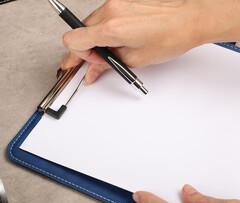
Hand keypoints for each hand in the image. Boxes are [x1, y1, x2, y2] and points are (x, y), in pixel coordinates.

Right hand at [61, 0, 239, 83]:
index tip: (81, 65)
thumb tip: (93, 70)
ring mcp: (116, 3)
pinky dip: (105, 32)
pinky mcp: (123, 1)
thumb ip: (108, 64)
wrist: (190, 19)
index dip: (77, 56)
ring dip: (96, 41)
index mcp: (111, 27)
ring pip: (91, 25)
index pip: (74, 40)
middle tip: (95, 63)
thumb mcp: (135, 60)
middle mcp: (110, 10)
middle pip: (80, 32)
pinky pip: (103, 18)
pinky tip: (117, 41)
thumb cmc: (169, 37)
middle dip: (86, 51)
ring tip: (112, 53)